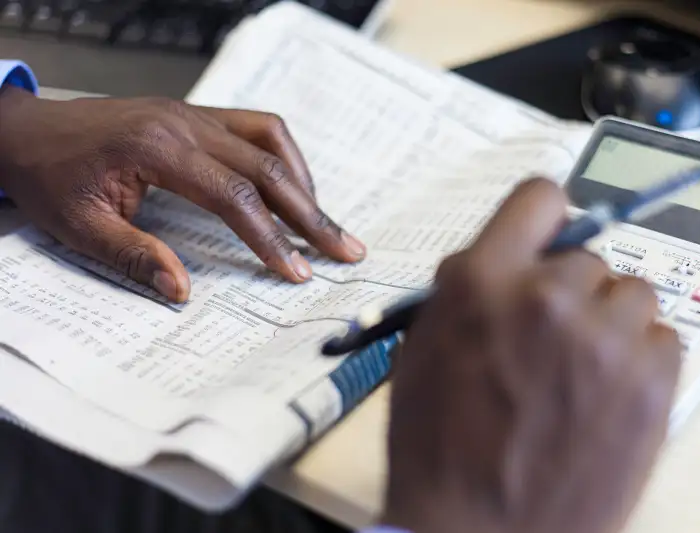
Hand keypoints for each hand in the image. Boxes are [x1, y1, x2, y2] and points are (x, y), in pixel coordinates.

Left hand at [0, 87, 365, 301]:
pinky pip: (256, 127)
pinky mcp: (196, 115)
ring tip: (323, 222)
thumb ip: (134, 257)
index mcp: (157, 148)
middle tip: (345, 248)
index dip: (271, 238)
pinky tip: (292, 185)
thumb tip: (182, 290)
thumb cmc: (50, 176)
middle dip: (311, 214)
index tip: (297, 271)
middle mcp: (185, 124)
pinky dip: (284, 157)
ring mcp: (194, 114)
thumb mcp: (80, 227)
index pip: (235, 196)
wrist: (26, 131)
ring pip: (271, 140)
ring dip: (304, 183)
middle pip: (268, 167)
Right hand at [384, 178, 680, 532]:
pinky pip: (663, 338)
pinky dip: (641, 360)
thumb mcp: (424, 349)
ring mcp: (604, 338)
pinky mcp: (651, 382)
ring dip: (610, 323)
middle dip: (571, 291)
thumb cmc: (438, 447)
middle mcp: (546, 295)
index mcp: (480, 281)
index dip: (546, 219)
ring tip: (584, 371)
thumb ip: (470, 292)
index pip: (539, 197)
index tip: (549, 243)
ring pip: (633, 294)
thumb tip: (512, 262)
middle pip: (588, 256)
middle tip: (554, 339)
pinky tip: (610, 396)